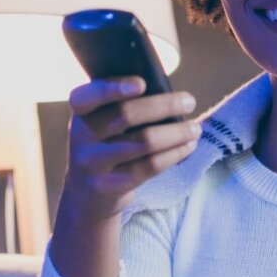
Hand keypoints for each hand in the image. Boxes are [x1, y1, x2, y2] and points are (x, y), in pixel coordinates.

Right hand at [60, 75, 199, 223]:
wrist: (87, 193)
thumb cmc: (106, 144)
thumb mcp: (101, 122)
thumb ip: (122, 104)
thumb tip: (169, 94)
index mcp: (81, 112)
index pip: (91, 95)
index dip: (114, 88)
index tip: (142, 83)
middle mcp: (82, 136)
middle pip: (126, 115)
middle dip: (164, 105)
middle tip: (189, 101)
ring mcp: (94, 163)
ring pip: (144, 142)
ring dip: (176, 133)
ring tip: (195, 129)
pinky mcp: (111, 186)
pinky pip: (149, 166)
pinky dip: (174, 154)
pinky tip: (187, 147)